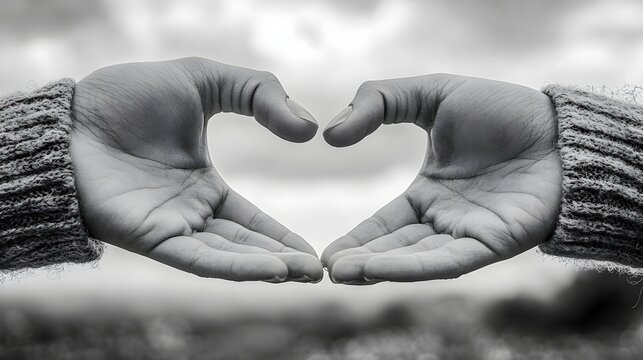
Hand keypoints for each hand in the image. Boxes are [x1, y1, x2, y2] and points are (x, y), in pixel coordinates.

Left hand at [71, 57, 322, 281]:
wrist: (71, 114)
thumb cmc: (127, 98)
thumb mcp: (204, 81)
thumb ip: (258, 92)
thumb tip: (307, 129)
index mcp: (202, 188)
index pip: (251, 221)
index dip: (282, 237)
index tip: (313, 250)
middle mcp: (189, 215)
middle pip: (245, 246)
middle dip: (284, 261)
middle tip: (320, 274)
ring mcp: (170, 230)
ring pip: (227, 257)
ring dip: (268, 268)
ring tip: (307, 274)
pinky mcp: (151, 239)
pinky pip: (200, 259)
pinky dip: (236, 267)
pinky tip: (271, 270)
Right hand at [322, 74, 561, 283]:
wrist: (560, 124)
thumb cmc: (501, 111)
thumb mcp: (431, 94)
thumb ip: (379, 101)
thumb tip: (331, 133)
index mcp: (430, 195)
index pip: (385, 224)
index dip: (358, 239)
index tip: (327, 253)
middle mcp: (446, 221)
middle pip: (395, 248)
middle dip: (360, 261)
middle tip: (323, 270)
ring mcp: (469, 235)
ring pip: (417, 259)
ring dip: (380, 268)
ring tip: (342, 274)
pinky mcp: (493, 244)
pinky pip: (448, 260)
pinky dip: (414, 266)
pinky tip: (381, 269)